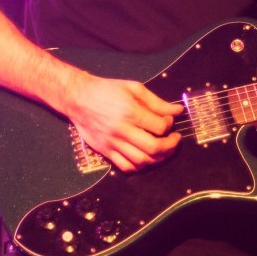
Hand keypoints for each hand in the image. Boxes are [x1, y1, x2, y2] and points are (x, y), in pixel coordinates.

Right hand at [62, 72, 182, 171]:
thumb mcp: (134, 88)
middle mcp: (121, 130)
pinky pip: (126, 167)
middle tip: (174, 139)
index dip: (170, 124)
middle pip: (153, 147)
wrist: (78, 98)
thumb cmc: (107, 90)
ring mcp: (112, 143)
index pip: (160, 126)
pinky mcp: (105, 151)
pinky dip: (140, 166)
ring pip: (141, 160)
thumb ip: (157, 102)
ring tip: (163, 149)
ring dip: (158, 158)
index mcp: (130, 112)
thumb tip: (178, 110)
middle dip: (170, 146)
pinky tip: (146, 157)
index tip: (169, 120)